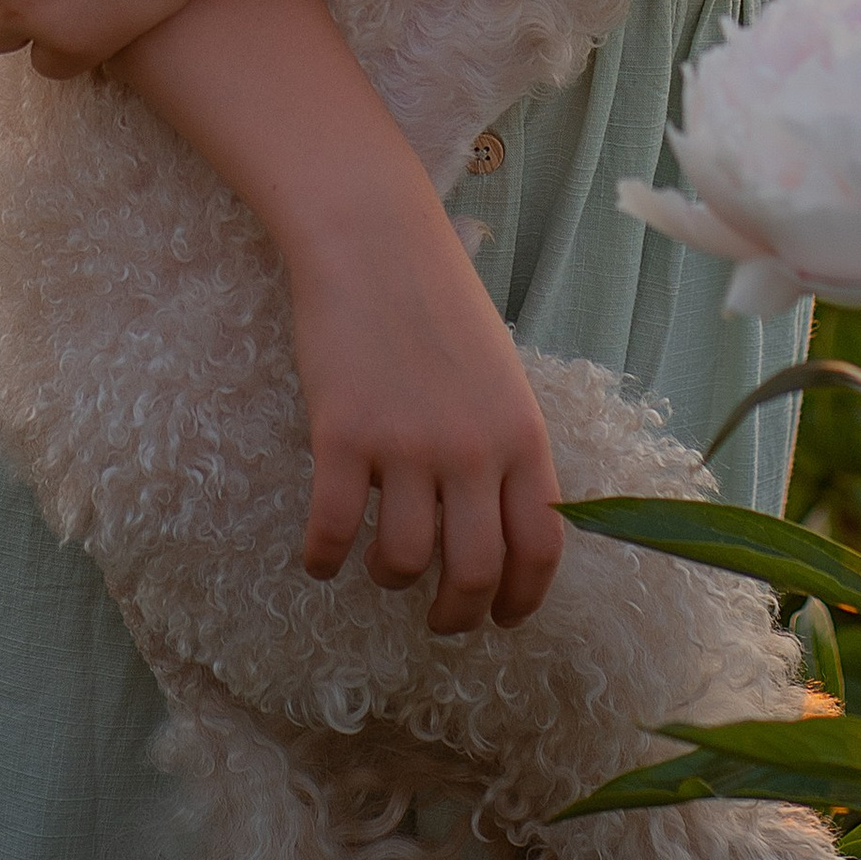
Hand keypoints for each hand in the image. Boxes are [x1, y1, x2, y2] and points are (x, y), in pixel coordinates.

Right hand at [288, 204, 562, 635]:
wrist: (374, 239)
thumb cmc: (437, 298)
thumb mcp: (499, 373)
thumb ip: (505, 444)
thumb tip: (500, 521)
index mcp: (521, 432)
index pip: (540, 545)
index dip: (524, 598)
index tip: (505, 619)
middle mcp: (473, 448)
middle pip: (476, 572)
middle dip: (457, 614)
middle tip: (439, 619)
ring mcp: (407, 444)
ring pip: (404, 561)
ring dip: (390, 579)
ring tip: (379, 568)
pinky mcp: (343, 436)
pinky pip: (334, 530)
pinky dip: (324, 558)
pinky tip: (320, 557)